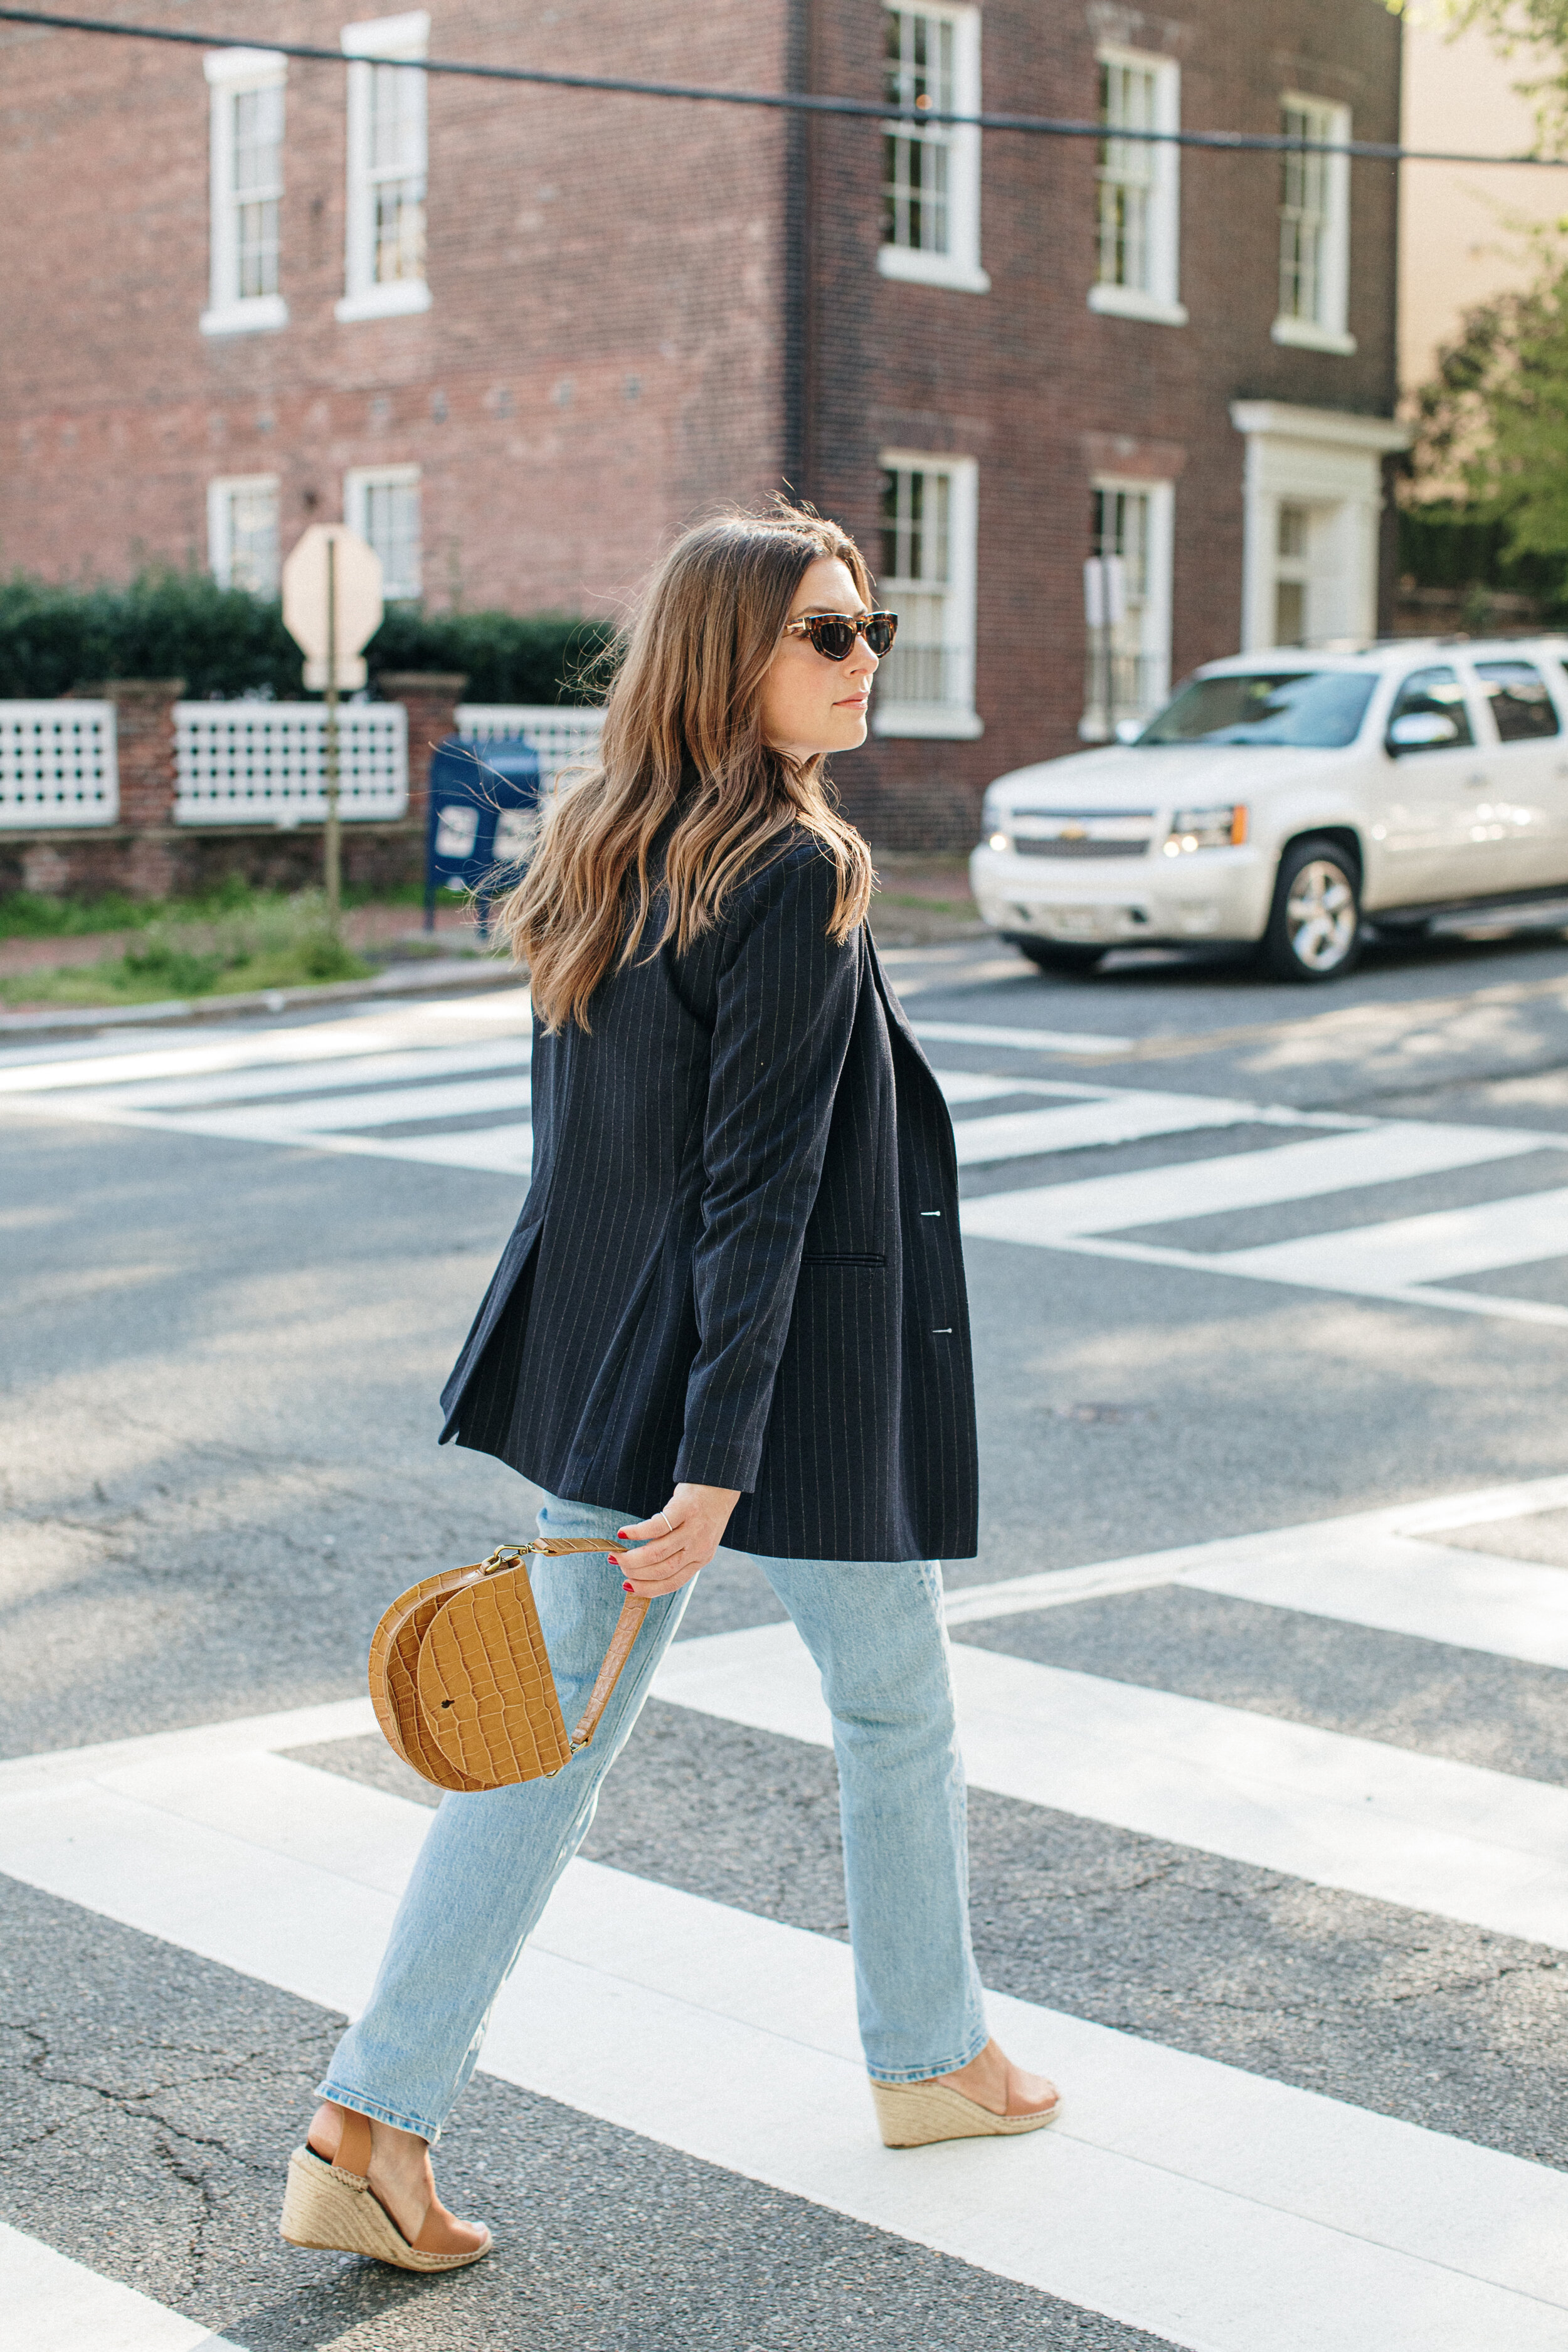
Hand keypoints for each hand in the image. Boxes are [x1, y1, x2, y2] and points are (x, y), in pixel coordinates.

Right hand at [607, 1482, 740, 1596]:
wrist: (721, 1484)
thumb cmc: (703, 1513)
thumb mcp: (697, 1539)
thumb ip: (678, 1554)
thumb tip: (644, 1568)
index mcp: (701, 1559)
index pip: (672, 1583)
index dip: (648, 1588)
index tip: (628, 1587)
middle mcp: (699, 1547)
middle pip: (662, 1570)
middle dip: (635, 1573)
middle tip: (619, 1565)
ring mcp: (693, 1529)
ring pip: (658, 1552)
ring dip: (633, 1557)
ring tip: (616, 1554)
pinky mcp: (685, 1508)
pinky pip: (657, 1526)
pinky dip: (637, 1533)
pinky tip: (623, 1534)